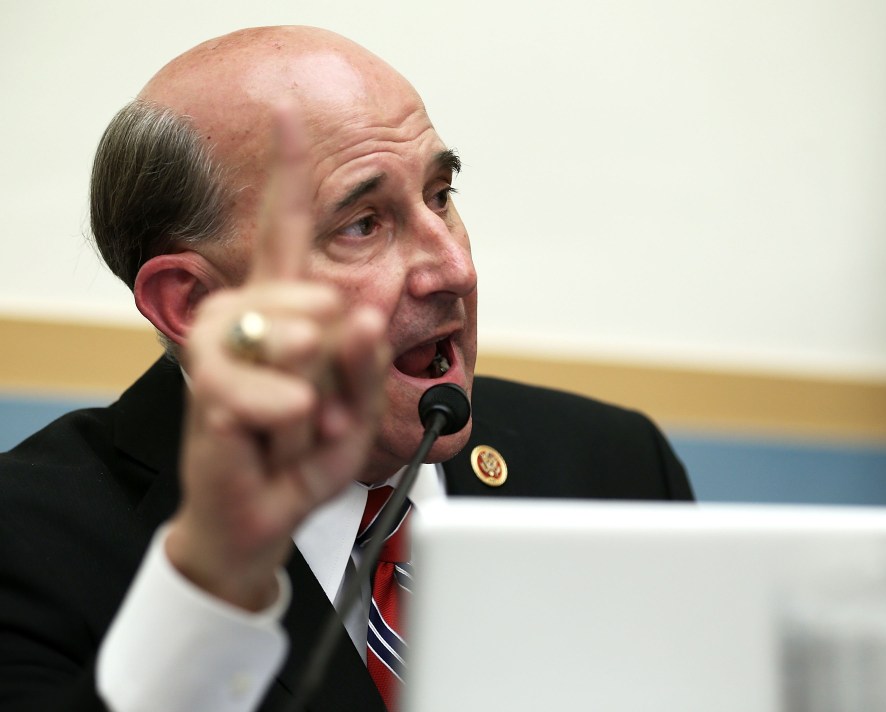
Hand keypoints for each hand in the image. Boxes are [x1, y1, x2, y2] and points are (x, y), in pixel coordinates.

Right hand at [165, 110, 388, 609]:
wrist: (260, 520)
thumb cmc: (305, 455)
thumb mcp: (357, 403)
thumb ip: (368, 349)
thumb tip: (383, 290)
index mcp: (285, 317)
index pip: (287, 235)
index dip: (290, 176)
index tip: (291, 115)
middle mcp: (245, 323)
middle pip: (311, 294)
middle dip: (341, 355)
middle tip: (328, 405)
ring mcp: (220, 358)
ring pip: (283, 334)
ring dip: (317, 390)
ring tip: (307, 424)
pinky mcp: (206, 398)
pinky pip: (259, 388)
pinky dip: (289, 419)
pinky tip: (285, 432)